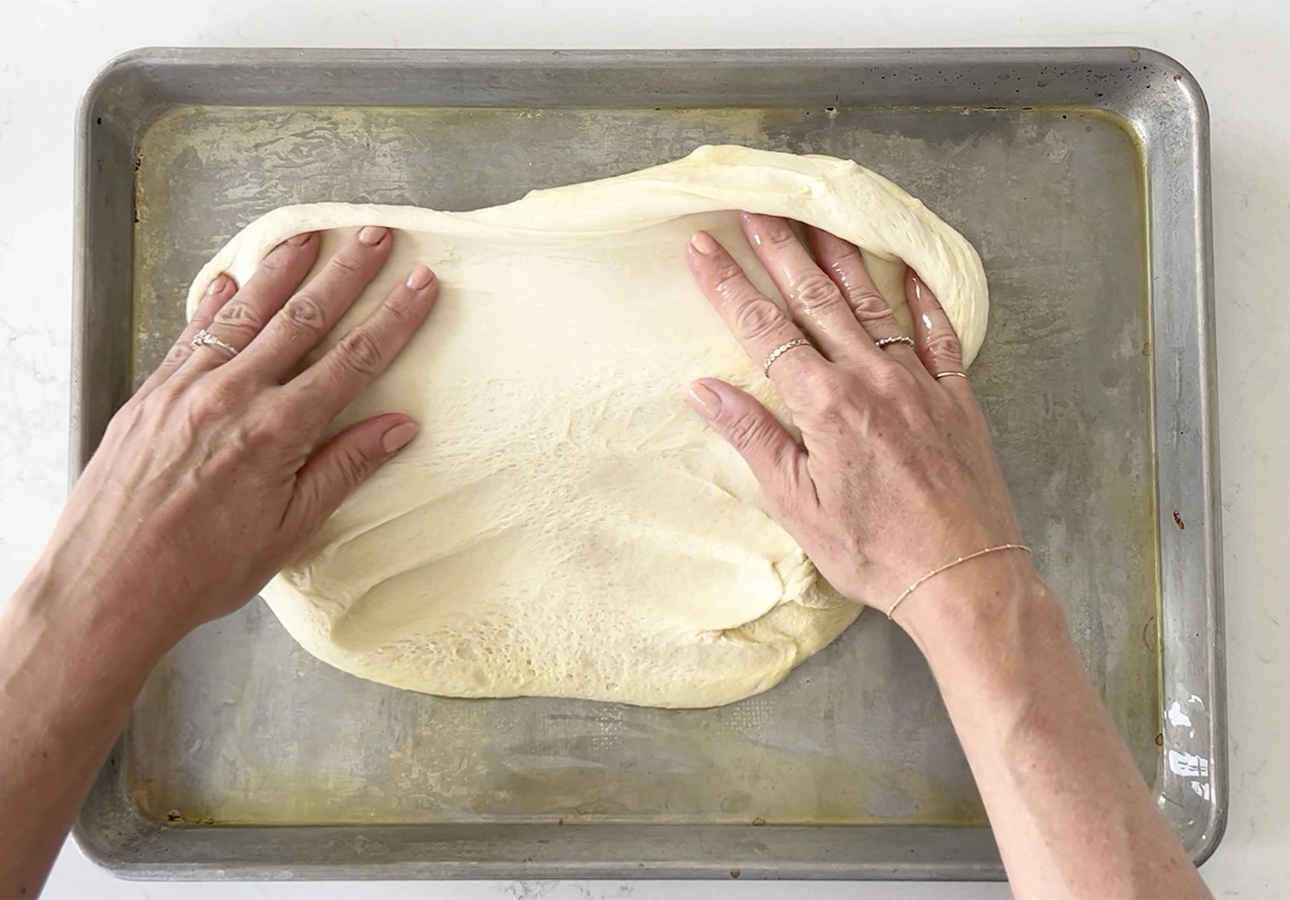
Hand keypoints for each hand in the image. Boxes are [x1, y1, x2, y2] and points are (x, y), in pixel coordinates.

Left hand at [38, 226, 437, 641]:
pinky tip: (229, 279)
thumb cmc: (199, 571)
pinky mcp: (149, 394)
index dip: (393, 319)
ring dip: (282, 269)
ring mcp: (184, 389)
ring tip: (311, 235)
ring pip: (244, 312)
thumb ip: (342, 468)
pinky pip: (190, 334)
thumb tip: (396, 428)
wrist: (105, 587)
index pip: (352, 361)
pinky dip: (215, 303)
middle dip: (347, 273)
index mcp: (275, 432)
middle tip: (377, 236)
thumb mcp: (289, 530)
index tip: (420, 285)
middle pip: (303, 318)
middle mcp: (231, 396)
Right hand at [684, 212, 1025, 615]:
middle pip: (816, 300)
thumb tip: (703, 389)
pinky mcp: (956, 397)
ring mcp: (918, 382)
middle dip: (781, 249)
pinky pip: (938, 334)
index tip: (703, 246)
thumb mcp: (797, 504)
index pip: (763, 329)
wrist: (963, 575)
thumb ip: (753, 437)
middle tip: (758, 207)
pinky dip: (922, 300)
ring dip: (841, 257)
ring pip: (872, 304)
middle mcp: (871, 378)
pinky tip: (908, 272)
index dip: (728, 284)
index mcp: (825, 404)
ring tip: (819, 218)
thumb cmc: (873, 550)